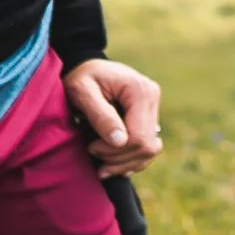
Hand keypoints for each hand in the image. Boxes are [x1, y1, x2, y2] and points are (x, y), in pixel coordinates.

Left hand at [63, 58, 163, 177]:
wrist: (86, 68)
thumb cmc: (81, 77)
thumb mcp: (82, 91)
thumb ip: (100, 115)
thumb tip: (120, 141)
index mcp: (140, 91)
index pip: (138, 136)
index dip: (115, 150)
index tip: (91, 147)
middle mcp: (152, 98)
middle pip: (146, 145)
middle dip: (118, 158)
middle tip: (93, 152)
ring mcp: (153, 108)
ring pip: (150, 150)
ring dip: (125, 163)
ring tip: (101, 165)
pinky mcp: (148, 117)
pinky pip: (147, 147)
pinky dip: (131, 159)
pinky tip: (112, 163)